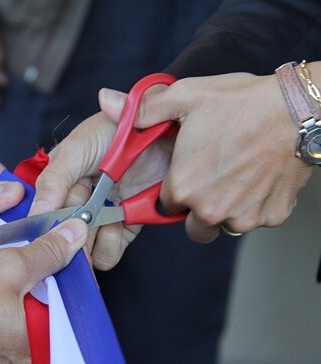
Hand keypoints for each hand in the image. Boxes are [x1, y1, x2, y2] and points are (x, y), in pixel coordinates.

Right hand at [0, 218, 87, 363]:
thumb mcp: (5, 265)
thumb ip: (47, 251)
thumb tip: (72, 236)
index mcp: (42, 346)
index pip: (80, 305)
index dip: (73, 270)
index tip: (63, 250)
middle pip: (61, 313)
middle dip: (53, 281)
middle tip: (39, 257)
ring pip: (39, 320)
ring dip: (33, 292)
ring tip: (17, 271)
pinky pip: (18, 329)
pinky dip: (16, 306)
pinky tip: (0, 287)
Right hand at [29, 99, 172, 269]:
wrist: (166, 133)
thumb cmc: (120, 128)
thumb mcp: (79, 147)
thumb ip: (54, 179)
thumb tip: (36, 211)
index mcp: (58, 181)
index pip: (43, 214)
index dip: (48, 225)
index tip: (55, 228)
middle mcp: (75, 201)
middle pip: (62, 237)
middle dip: (70, 237)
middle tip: (86, 225)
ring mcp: (100, 217)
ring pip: (82, 251)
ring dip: (91, 243)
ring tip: (107, 220)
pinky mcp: (123, 229)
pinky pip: (108, 253)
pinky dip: (111, 244)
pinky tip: (119, 224)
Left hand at [109, 72, 313, 241]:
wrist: (296, 109)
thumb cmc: (239, 103)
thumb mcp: (184, 97)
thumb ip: (143, 109)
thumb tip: (107, 102)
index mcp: (182, 186)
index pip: (165, 204)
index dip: (175, 188)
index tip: (186, 173)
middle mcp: (209, 209)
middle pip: (193, 226)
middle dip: (197, 208)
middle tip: (211, 179)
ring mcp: (242, 216)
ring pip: (223, 226)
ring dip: (225, 209)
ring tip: (234, 177)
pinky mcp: (270, 217)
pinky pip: (255, 220)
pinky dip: (255, 205)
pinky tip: (258, 178)